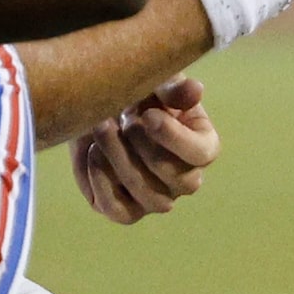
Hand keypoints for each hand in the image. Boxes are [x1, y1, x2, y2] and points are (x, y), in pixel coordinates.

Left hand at [73, 77, 219, 225]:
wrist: (99, 110)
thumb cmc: (137, 94)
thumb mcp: (156, 82)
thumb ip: (174, 87)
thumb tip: (195, 90)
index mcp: (201, 146)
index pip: (201, 153)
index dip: (174, 137)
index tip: (148, 115)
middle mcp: (184, 179)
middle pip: (176, 178)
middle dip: (142, 146)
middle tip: (119, 119)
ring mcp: (155, 198)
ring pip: (148, 197)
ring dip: (119, 160)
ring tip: (100, 128)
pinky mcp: (123, 209)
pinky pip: (117, 211)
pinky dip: (101, 182)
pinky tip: (92, 152)